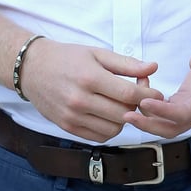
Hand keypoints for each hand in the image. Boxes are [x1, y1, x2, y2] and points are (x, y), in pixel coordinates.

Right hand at [21, 39, 164, 141]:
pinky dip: (110, 128)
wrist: (32, 68)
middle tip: (139, 96)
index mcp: (90, 78)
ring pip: (113, 128)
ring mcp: (73, 116)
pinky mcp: (67, 127)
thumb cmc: (67, 58)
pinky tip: (109, 114)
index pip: (128, 93)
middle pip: (123, 113)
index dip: (148, 95)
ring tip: (121, 104)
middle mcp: (81, 100)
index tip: (157, 93)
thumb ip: (126, 64)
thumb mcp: (97, 53)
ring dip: (124, 119)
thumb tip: (153, 68)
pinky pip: (99, 136)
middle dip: (137, 106)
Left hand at [122, 33, 190, 138]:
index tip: (144, 103)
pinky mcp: (184, 103)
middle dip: (148, 125)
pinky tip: (141, 91)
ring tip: (127, 104)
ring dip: (146, 119)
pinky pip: (165, 113)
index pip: (183, 114)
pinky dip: (151, 108)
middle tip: (126, 115)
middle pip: (171, 128)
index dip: (162, 112)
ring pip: (166, 124)